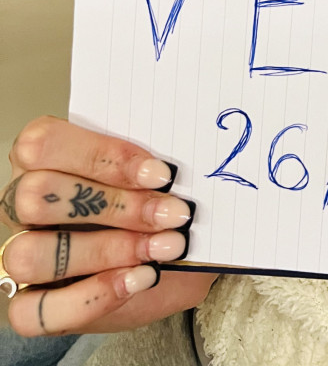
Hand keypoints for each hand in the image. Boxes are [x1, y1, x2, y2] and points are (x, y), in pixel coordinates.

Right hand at [1, 116, 216, 336]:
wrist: (170, 268)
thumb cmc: (154, 211)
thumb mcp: (158, 182)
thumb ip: (154, 168)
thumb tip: (180, 164)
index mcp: (43, 157)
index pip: (43, 143)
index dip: (102, 156)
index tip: (161, 174)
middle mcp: (22, 203)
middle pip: (35, 196)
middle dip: (113, 205)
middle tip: (172, 214)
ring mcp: (20, 255)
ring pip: (28, 253)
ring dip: (105, 251)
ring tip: (163, 249)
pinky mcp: (29, 305)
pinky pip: (34, 311)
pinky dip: (92, 297)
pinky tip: (140, 279)